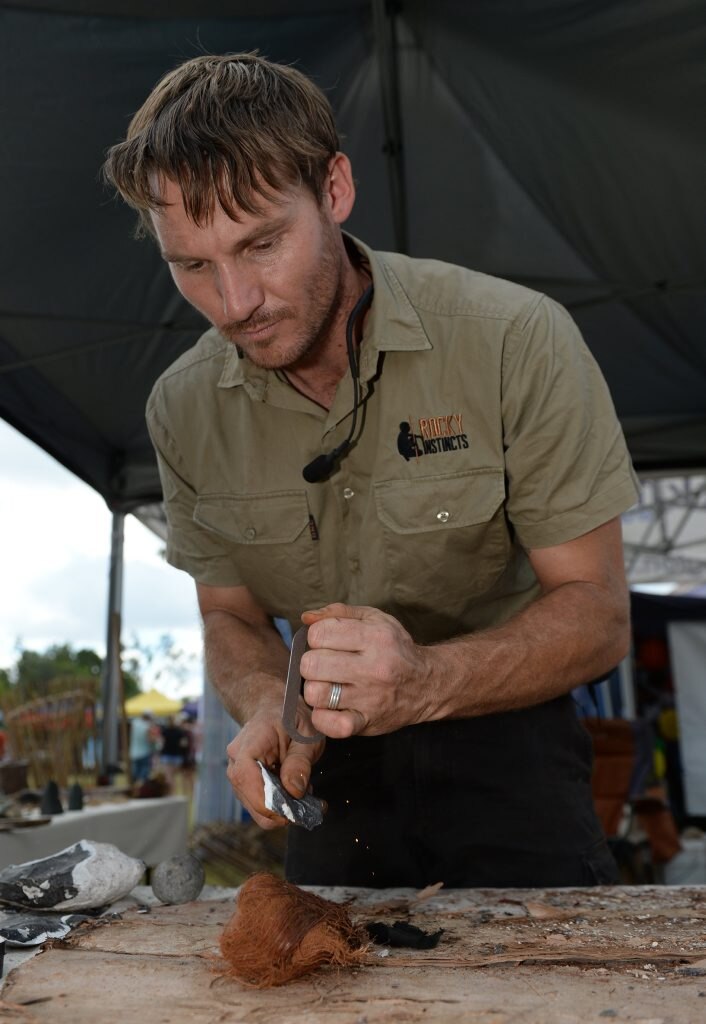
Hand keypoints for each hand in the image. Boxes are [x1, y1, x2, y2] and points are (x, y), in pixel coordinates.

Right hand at [225, 702, 324, 829]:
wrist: (276, 711)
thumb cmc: (291, 719)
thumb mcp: (305, 734)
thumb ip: (300, 761)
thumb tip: (294, 791)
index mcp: (249, 743)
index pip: (246, 777)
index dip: (267, 800)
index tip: (295, 810)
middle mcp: (236, 762)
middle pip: (251, 800)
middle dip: (282, 809)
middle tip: (311, 803)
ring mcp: (238, 776)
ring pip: (256, 809)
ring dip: (283, 809)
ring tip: (305, 793)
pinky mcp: (246, 787)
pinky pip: (260, 806)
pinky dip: (280, 806)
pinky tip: (295, 792)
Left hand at [300, 603, 432, 738]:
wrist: (427, 684)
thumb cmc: (395, 649)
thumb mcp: (375, 619)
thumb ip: (340, 613)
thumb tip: (306, 618)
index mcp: (375, 637)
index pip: (319, 634)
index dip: (315, 637)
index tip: (325, 643)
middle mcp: (373, 668)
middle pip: (312, 664)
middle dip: (311, 663)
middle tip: (324, 666)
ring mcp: (370, 698)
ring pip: (316, 694)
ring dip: (315, 689)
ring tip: (327, 686)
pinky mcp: (366, 722)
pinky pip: (331, 725)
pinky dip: (322, 718)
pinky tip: (329, 707)